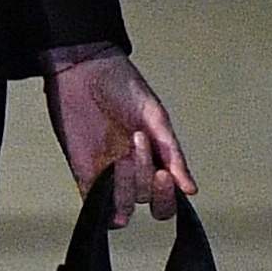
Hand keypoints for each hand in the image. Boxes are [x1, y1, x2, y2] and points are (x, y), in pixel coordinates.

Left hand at [49, 49, 193, 227]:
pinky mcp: (81, 169)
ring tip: (125, 154)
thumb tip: (190, 189)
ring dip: (126, 186)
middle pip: (144, 199)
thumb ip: (172, 154)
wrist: (84, 67)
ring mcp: (105, 172)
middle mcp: (131, 171)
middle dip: (146, 180)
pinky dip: (101, 198)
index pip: (164, 199)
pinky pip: (91, 198)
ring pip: (121, 203)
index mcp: (152, 160)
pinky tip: (109, 178)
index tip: (164, 175)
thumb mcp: (155, 117)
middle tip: (141, 150)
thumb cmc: (120, 85)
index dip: (166, 197)